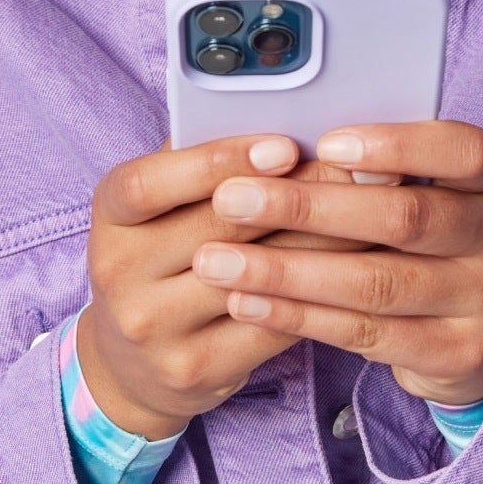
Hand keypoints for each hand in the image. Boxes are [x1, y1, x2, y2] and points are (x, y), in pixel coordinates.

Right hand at [77, 133, 376, 439]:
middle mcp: (118, 272)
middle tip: (362, 170)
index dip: (217, 160)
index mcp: (109, 217)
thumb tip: (284, 115)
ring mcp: (151, 326)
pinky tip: (356, 271)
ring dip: (322, 244)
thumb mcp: (161, 211)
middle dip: (298, 195)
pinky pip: (269, 325)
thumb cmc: (163, 262)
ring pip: (253, 277)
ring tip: (373, 215)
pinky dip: (318, 296)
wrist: (131, 365)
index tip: (284, 147)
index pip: (150, 183)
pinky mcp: (191, 369)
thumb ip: (204, 166)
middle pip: (216, 227)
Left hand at [189, 120, 482, 405]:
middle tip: (230, 199)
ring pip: (376, 282)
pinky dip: (298, 316)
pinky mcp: (457, 352)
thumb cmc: (421, 250)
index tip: (326, 143)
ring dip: (286, 271)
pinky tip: (247, 302)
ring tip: (218, 261)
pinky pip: (365, 333)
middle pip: (404, 217)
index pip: (463, 150)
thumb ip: (367, 175)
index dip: (397, 145)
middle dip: (308, 207)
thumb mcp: (416, 200)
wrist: (476, 340)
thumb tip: (273, 145)